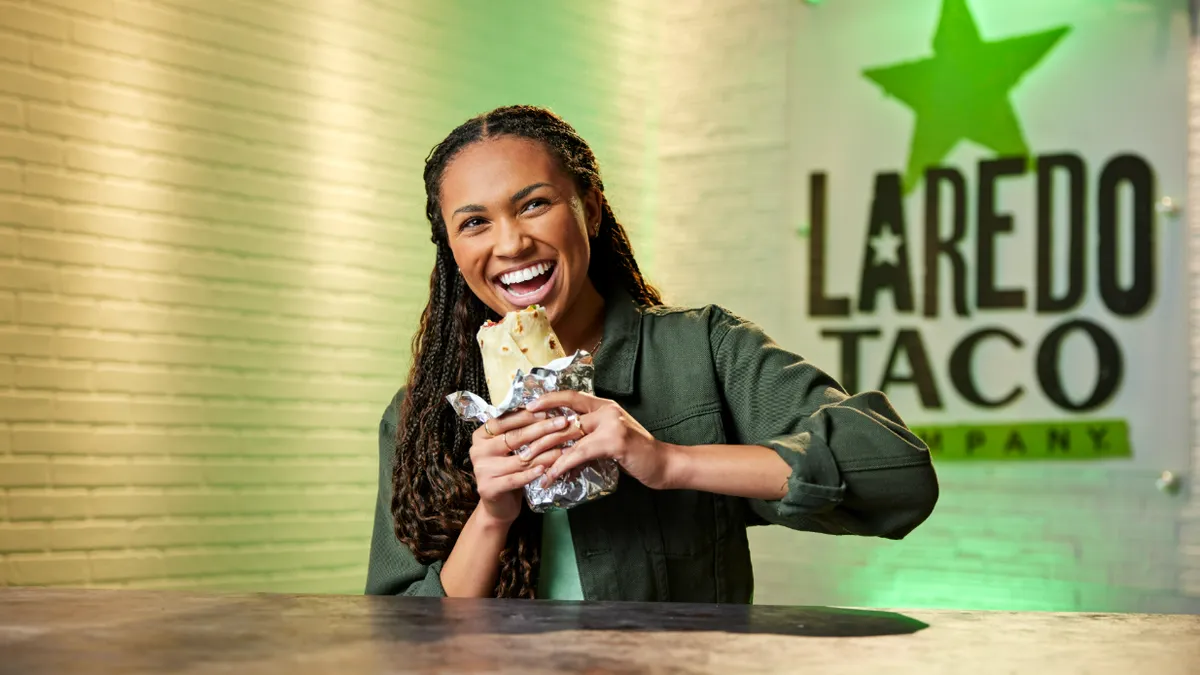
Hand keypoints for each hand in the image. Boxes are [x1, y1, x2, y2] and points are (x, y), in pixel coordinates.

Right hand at [469, 411, 570, 524]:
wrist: (497, 505)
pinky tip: (546, 469)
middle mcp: (478, 450)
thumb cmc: (507, 471)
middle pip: (514, 437)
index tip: (549, 411)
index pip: (505, 421)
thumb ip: (517, 432)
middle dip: (542, 429)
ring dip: (545, 453)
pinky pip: (516, 479)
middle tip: (563, 423)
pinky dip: (532, 474)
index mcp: (481, 436)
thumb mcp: (508, 449)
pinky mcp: (489, 488)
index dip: (528, 416)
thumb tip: (544, 410)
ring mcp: (482, 470)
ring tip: (564, 447)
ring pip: (520, 459)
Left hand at [526, 391, 674, 489]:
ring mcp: (611, 423)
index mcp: (604, 405)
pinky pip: (580, 453)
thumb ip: (590, 434)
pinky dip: (562, 465)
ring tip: (528, 462)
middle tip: (520, 445)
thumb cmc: (637, 454)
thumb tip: (562, 443)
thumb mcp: (610, 437)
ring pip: (568, 434)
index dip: (548, 399)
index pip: (571, 395)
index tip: (528, 406)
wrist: (663, 464)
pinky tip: (552, 476)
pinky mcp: (614, 441)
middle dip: (538, 432)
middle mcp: (606, 410)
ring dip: (545, 450)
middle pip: (564, 416)